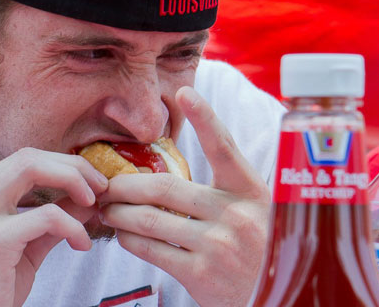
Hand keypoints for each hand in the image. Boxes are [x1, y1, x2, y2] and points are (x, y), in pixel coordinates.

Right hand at [0, 148, 107, 306]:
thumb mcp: (22, 247)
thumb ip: (51, 219)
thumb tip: (87, 198)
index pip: (19, 161)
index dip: (59, 165)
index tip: (87, 182)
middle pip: (27, 157)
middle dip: (71, 166)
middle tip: (99, 186)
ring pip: (32, 170)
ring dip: (74, 182)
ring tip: (94, 203)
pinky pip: (46, 216)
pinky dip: (73, 226)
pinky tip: (81, 244)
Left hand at [97, 86, 270, 306]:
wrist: (274, 298)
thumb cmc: (258, 250)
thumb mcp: (254, 212)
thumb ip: (224, 189)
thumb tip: (171, 170)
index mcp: (252, 192)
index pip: (225, 148)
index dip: (205, 118)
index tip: (184, 92)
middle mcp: (238, 215)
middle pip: (166, 187)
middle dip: (126, 185)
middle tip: (105, 184)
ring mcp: (220, 246)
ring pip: (151, 219)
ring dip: (119, 213)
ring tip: (106, 210)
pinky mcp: (203, 275)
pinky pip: (153, 250)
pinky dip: (130, 240)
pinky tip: (123, 235)